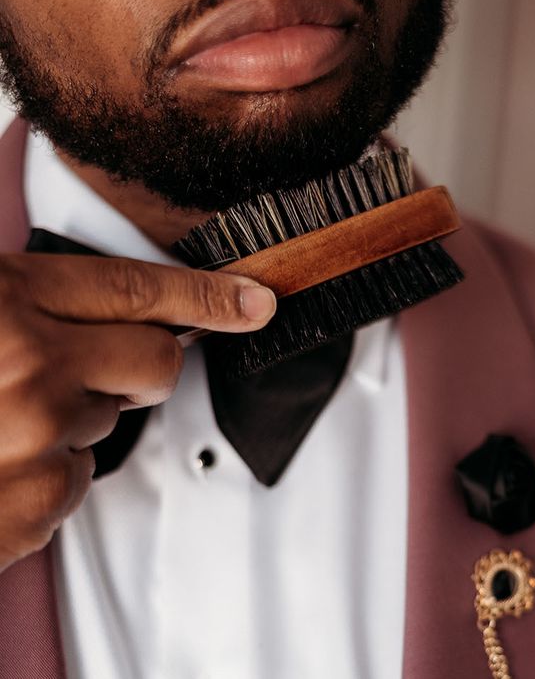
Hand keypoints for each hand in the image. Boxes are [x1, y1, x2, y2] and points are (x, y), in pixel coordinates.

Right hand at [0, 253, 275, 572]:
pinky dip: (45, 478)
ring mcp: (34, 435)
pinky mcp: (30, 501)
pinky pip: (77, 482)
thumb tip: (116, 313)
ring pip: (109, 423)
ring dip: (69, 423)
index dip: (208, 293)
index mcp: (2, 297)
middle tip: (81, 372)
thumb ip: (27, 302)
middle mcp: (29, 361)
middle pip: (156, 360)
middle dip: (137, 367)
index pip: (137, 287)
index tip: (256, 301)